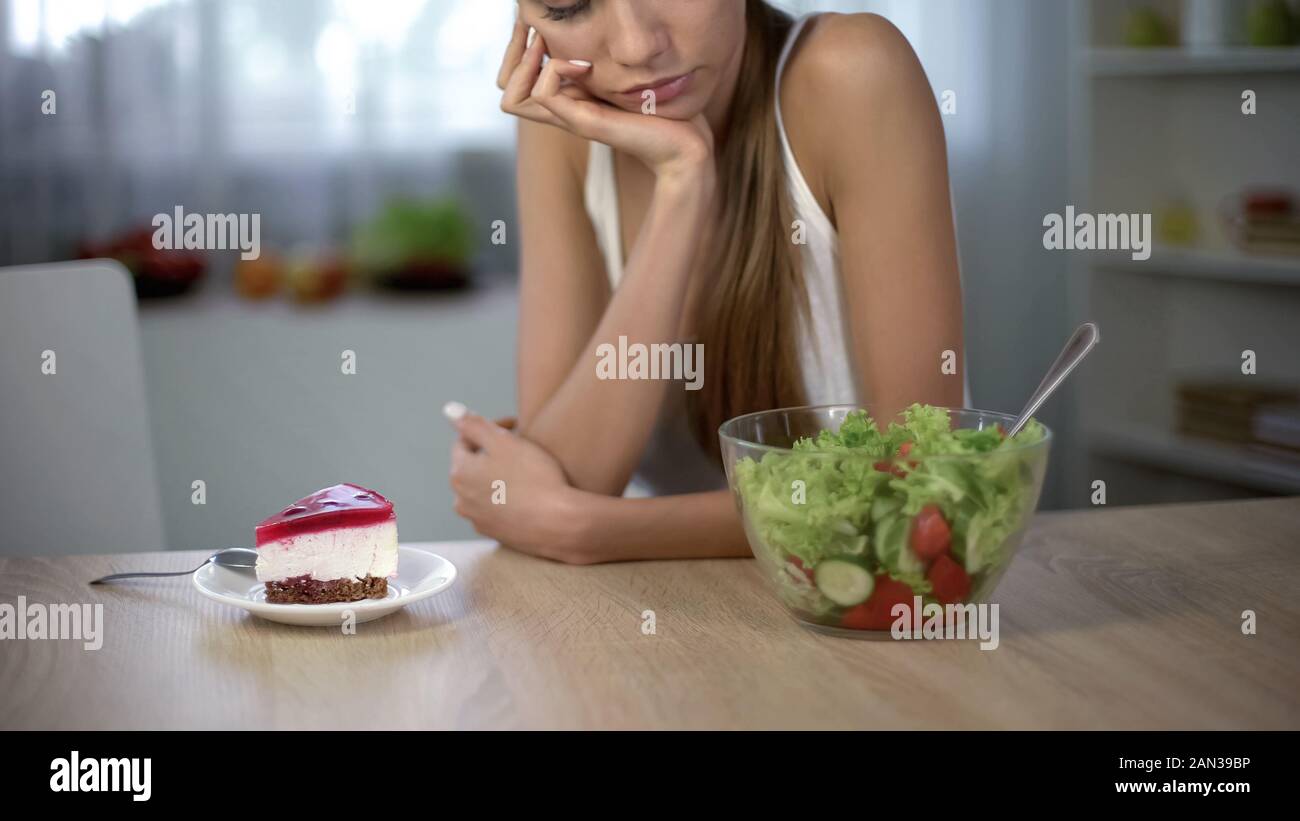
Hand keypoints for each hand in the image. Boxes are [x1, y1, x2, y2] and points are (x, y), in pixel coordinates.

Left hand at [448, 412, 597, 563]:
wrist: (558, 523)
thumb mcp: (503, 442)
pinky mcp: (495, 533)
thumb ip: (474, 424)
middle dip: (493, 452)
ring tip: (525, 471)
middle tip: (521, 446)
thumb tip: (449, 409)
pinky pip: (495, 508)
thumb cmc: (533, 478)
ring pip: (483, 488)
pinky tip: (527, 495)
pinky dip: (506, 498)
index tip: (515, 425)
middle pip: (473, 465)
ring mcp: (477, 519)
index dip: (490, 427)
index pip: (465, 440)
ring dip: (498, 476)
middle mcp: (461, 498)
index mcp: (460, 472)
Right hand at [497, 18, 713, 181]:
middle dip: (514, 51)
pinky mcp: (587, 122)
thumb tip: (586, 42)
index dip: (517, 52)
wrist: (685, 149)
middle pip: (505, 89)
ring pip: (512, 96)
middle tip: (538, 31)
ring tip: (553, 45)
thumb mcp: (622, 82)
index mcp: (568, 103)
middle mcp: (562, 113)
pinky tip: (582, 63)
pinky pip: (543, 94)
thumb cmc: (662, 115)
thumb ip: (599, 70)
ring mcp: (571, 119)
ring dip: (527, 60)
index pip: (513, 82)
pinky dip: (553, 69)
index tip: (540, 29)